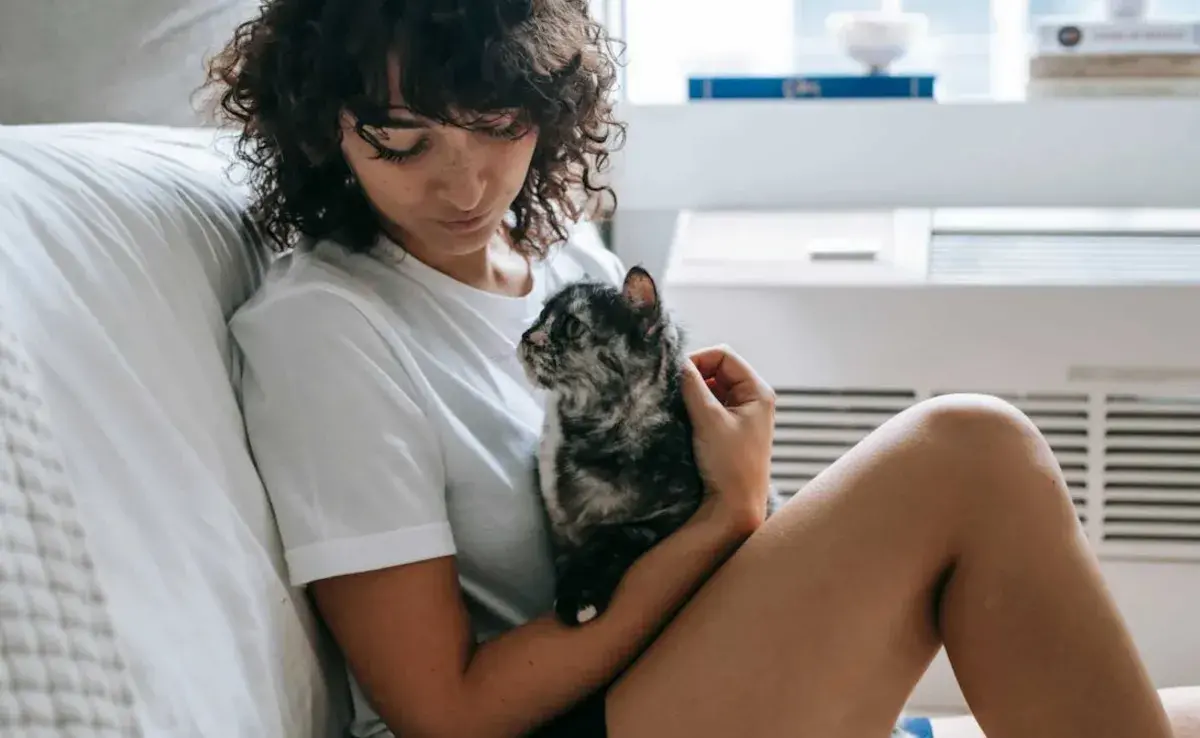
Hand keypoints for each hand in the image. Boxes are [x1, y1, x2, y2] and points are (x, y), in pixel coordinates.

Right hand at [679, 345, 775, 534]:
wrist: (735, 508)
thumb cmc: (729, 465)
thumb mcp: (708, 419)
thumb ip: (692, 386)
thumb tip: (677, 361)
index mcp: (758, 391)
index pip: (723, 355)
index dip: (698, 359)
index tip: (675, 376)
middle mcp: (753, 399)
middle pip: (717, 369)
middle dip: (694, 377)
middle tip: (674, 393)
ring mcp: (743, 415)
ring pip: (712, 388)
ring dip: (693, 393)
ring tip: (679, 409)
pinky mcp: (730, 429)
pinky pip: (710, 406)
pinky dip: (696, 407)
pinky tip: (685, 420)